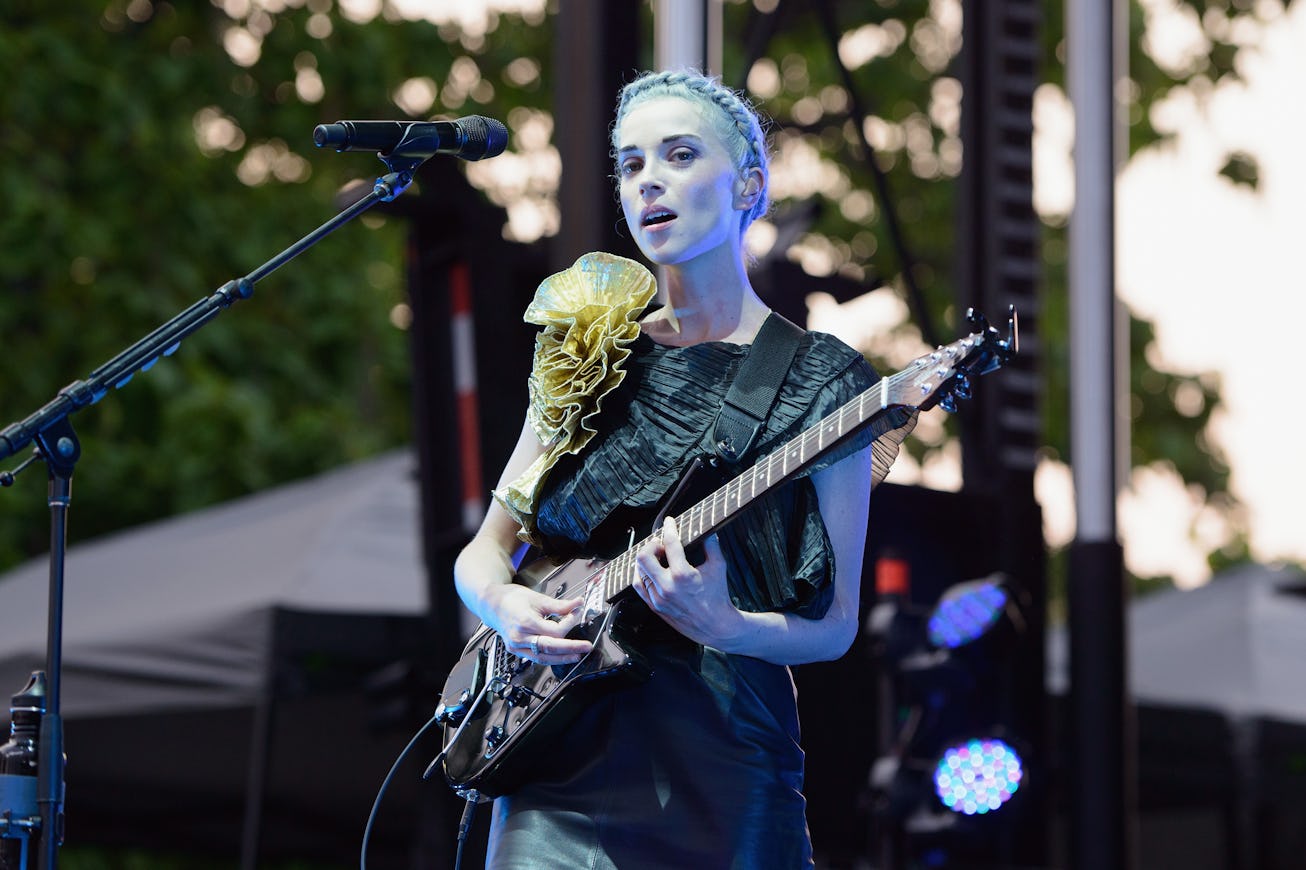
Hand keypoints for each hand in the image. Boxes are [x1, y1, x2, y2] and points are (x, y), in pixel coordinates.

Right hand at [484, 583, 591, 663]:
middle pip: (550, 647)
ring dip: (562, 658)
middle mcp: (520, 637)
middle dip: (571, 648)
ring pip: (543, 658)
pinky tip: (560, 656)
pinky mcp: (516, 650)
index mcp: (525, 621)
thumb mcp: (538, 598)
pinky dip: (549, 658)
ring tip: (576, 655)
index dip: (569, 623)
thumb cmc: (512, 599)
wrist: (492, 605)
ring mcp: (516, 646)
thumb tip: (577, 604)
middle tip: (587, 646)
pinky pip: (536, 658)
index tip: (576, 613)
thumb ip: (559, 605)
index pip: (555, 630)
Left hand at [632, 516, 744, 647]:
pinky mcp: (655, 606)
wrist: (716, 626)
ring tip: (656, 555)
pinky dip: (642, 574)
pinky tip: (651, 569)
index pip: (670, 543)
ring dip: (646, 559)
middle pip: (644, 556)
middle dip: (651, 545)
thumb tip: (707, 529)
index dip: (669, 528)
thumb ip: (712, 545)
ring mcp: (658, 598)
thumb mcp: (719, 567)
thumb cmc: (718, 596)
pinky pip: (639, 586)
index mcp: (683, 575)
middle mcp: (667, 587)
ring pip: (639, 571)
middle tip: (661, 543)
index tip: (669, 522)